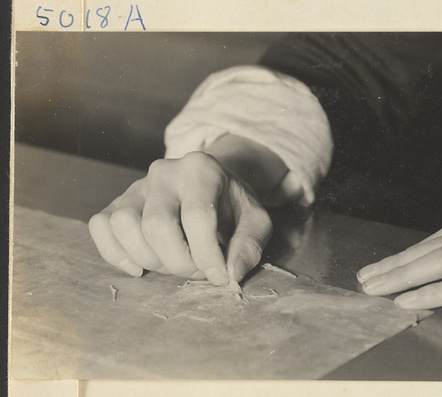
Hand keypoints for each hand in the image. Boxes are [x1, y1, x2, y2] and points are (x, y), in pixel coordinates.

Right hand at [88, 151, 272, 285]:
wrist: (213, 189)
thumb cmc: (234, 208)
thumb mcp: (257, 222)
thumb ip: (249, 247)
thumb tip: (230, 275)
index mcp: (202, 169)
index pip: (198, 216)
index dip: (207, 255)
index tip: (219, 276)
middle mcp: (165, 171)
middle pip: (156, 224)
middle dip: (178, 262)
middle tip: (197, 271)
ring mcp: (137, 185)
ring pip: (123, 223)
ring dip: (147, 258)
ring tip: (172, 263)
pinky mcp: (118, 202)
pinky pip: (100, 226)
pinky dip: (115, 253)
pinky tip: (140, 266)